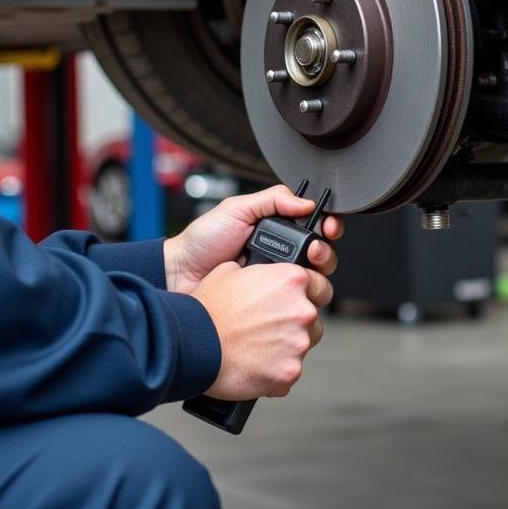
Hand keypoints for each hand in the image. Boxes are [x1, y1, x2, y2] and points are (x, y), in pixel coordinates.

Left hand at [164, 186, 344, 293]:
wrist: (180, 275)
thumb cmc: (202, 241)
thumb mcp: (236, 209)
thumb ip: (271, 199)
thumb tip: (305, 202)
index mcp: (276, 232)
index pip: (313, 230)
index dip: (327, 227)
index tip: (328, 227)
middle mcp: (280, 259)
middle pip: (321, 260)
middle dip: (325, 253)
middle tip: (313, 250)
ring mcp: (275, 285)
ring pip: (313, 286)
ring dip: (316, 278)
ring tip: (301, 272)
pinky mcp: (269, 308)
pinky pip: (293, 307)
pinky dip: (297, 301)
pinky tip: (287, 293)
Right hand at [191, 260, 332, 399]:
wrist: (193, 343)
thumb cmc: (208, 308)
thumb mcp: (230, 271)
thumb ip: (258, 272)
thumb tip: (261, 277)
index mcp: (291, 280)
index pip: (319, 284)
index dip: (308, 292)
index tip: (295, 299)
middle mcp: (301, 310)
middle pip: (312, 318)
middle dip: (294, 322)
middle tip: (268, 325)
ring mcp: (298, 344)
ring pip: (301, 346)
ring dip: (285, 346)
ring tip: (256, 346)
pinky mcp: (289, 372)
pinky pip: (288, 371)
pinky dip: (274, 370)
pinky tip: (253, 363)